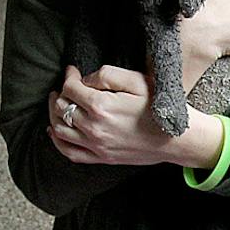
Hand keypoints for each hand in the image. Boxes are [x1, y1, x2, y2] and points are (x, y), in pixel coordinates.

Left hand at [49, 65, 222, 167]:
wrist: (176, 140)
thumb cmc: (159, 108)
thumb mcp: (137, 81)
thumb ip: (107, 75)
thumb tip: (85, 80)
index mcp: (101, 105)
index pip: (70, 88)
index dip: (68, 76)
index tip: (72, 71)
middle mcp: (94, 127)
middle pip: (62, 108)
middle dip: (60, 94)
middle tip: (65, 86)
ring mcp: (96, 145)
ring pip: (60, 129)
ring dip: (54, 114)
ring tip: (58, 103)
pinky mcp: (101, 158)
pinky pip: (70, 152)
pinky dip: (57, 141)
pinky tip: (55, 130)